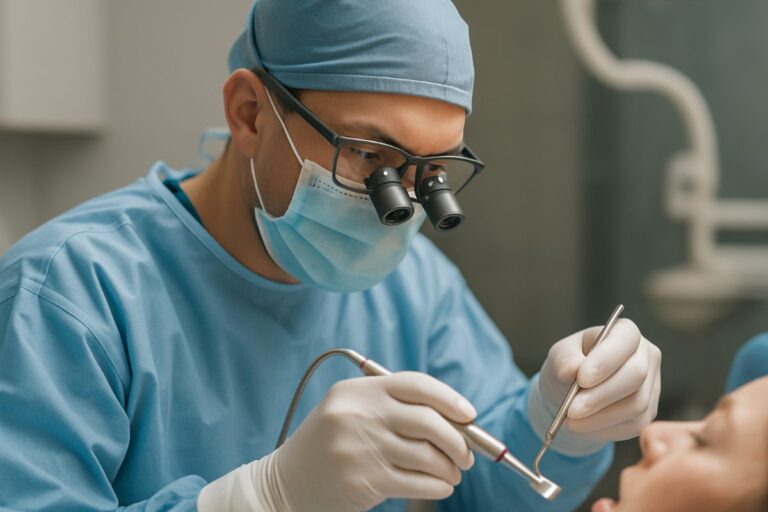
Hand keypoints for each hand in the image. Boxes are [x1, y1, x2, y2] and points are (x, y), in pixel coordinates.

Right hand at [199, 372, 475, 511]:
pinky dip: (438, 486)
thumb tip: (453, 420)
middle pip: (428, 420)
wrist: (284, 484)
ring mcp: (359, 447)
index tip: (469, 414)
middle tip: (466, 454)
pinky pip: (417, 482)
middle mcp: (358, 414)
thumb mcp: (348, 412)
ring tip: (452, 474)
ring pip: (427, 455)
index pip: (415, 384)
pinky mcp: (363, 480)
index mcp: (356, 391)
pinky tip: (441, 487)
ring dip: (449, 468)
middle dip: (457, 440)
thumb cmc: (327, 447)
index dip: (449, 398)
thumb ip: (392, 408)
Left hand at [528, 318, 661, 455]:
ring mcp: (651, 386)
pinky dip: (604, 429)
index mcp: (625, 332)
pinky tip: (584, 426)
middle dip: (601, 395)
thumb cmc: (569, 366)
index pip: (626, 339)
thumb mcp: (560, 356)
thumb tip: (573, 369)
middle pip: (636, 375)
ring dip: (600, 416)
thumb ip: (565, 359)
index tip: (581, 379)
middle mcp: (646, 356)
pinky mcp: (649, 413)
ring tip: (571, 420)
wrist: (572, 395)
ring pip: (636, 404)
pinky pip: (633, 425)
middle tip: (572, 409)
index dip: (606, 360)